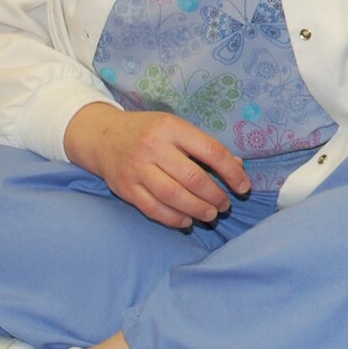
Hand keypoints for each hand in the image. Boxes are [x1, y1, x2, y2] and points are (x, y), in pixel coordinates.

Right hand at [64, 103, 251, 228]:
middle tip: (225, 205)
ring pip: (173, 196)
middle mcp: (153, 147)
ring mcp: (137, 168)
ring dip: (197, 210)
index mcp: (172, 127)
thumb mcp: (177, 128)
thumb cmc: (149, 132)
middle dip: (215, 196)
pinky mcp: (125, 188)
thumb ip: (205, 147)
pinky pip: (153, 208)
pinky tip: (187, 220)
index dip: (232, 172)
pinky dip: (173, 218)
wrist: (103, 136)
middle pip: (192, 178)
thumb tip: (237, 167)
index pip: (211, 151)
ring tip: (211, 214)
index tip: (243, 187)